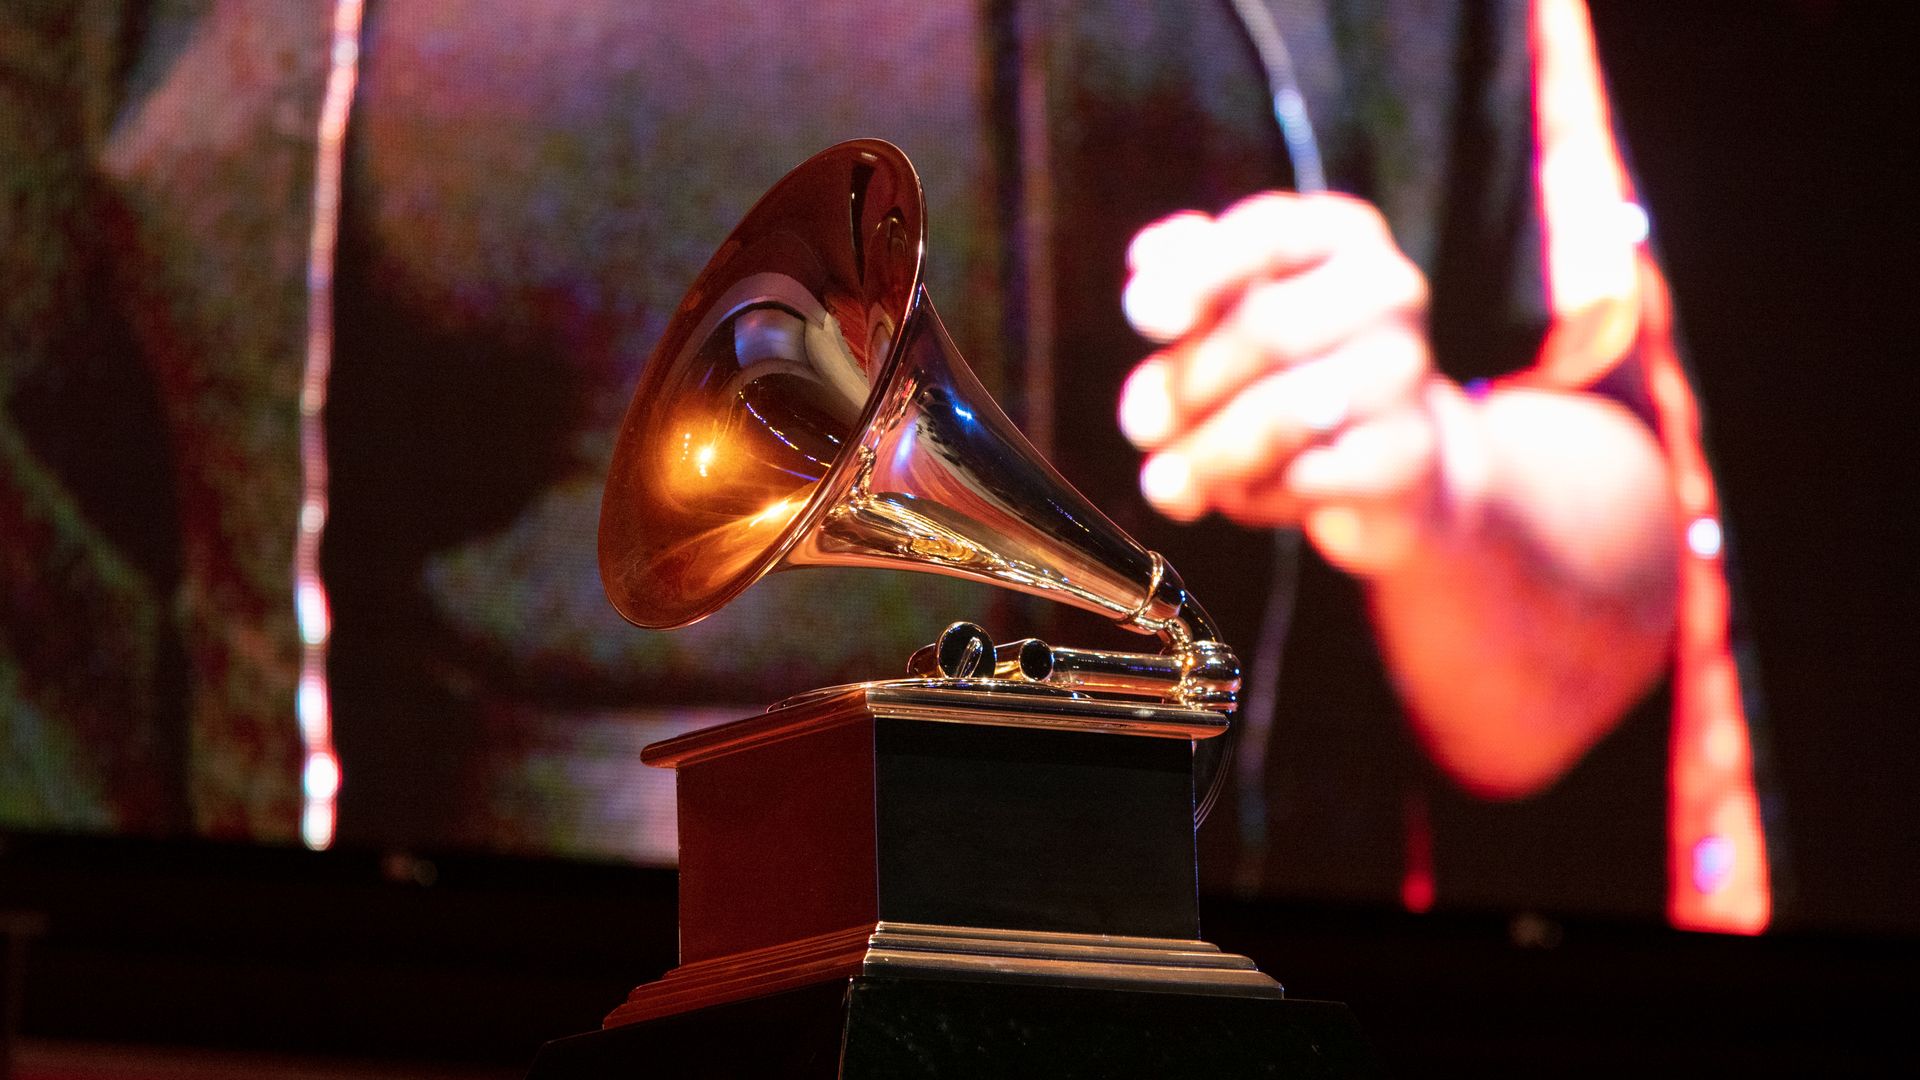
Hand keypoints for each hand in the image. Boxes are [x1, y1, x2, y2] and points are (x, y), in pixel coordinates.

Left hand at [1117, 192, 1463, 575]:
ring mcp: (1405, 372)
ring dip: (1205, 454)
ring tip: (1166, 478)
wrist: (1385, 457)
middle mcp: (1387, 289)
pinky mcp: (1407, 454)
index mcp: (1339, 233)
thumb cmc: (1291, 367)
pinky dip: (1254, 496)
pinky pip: (1304, 479)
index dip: (1196, 275)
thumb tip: (1148, 260)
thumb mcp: (1235, 309)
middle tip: (1144, 426)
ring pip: (1278, 414)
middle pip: (1263, 331)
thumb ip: (1187, 279)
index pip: (1264, 234)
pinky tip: (1244, 493)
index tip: (1146, 317)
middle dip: (1186, 386)